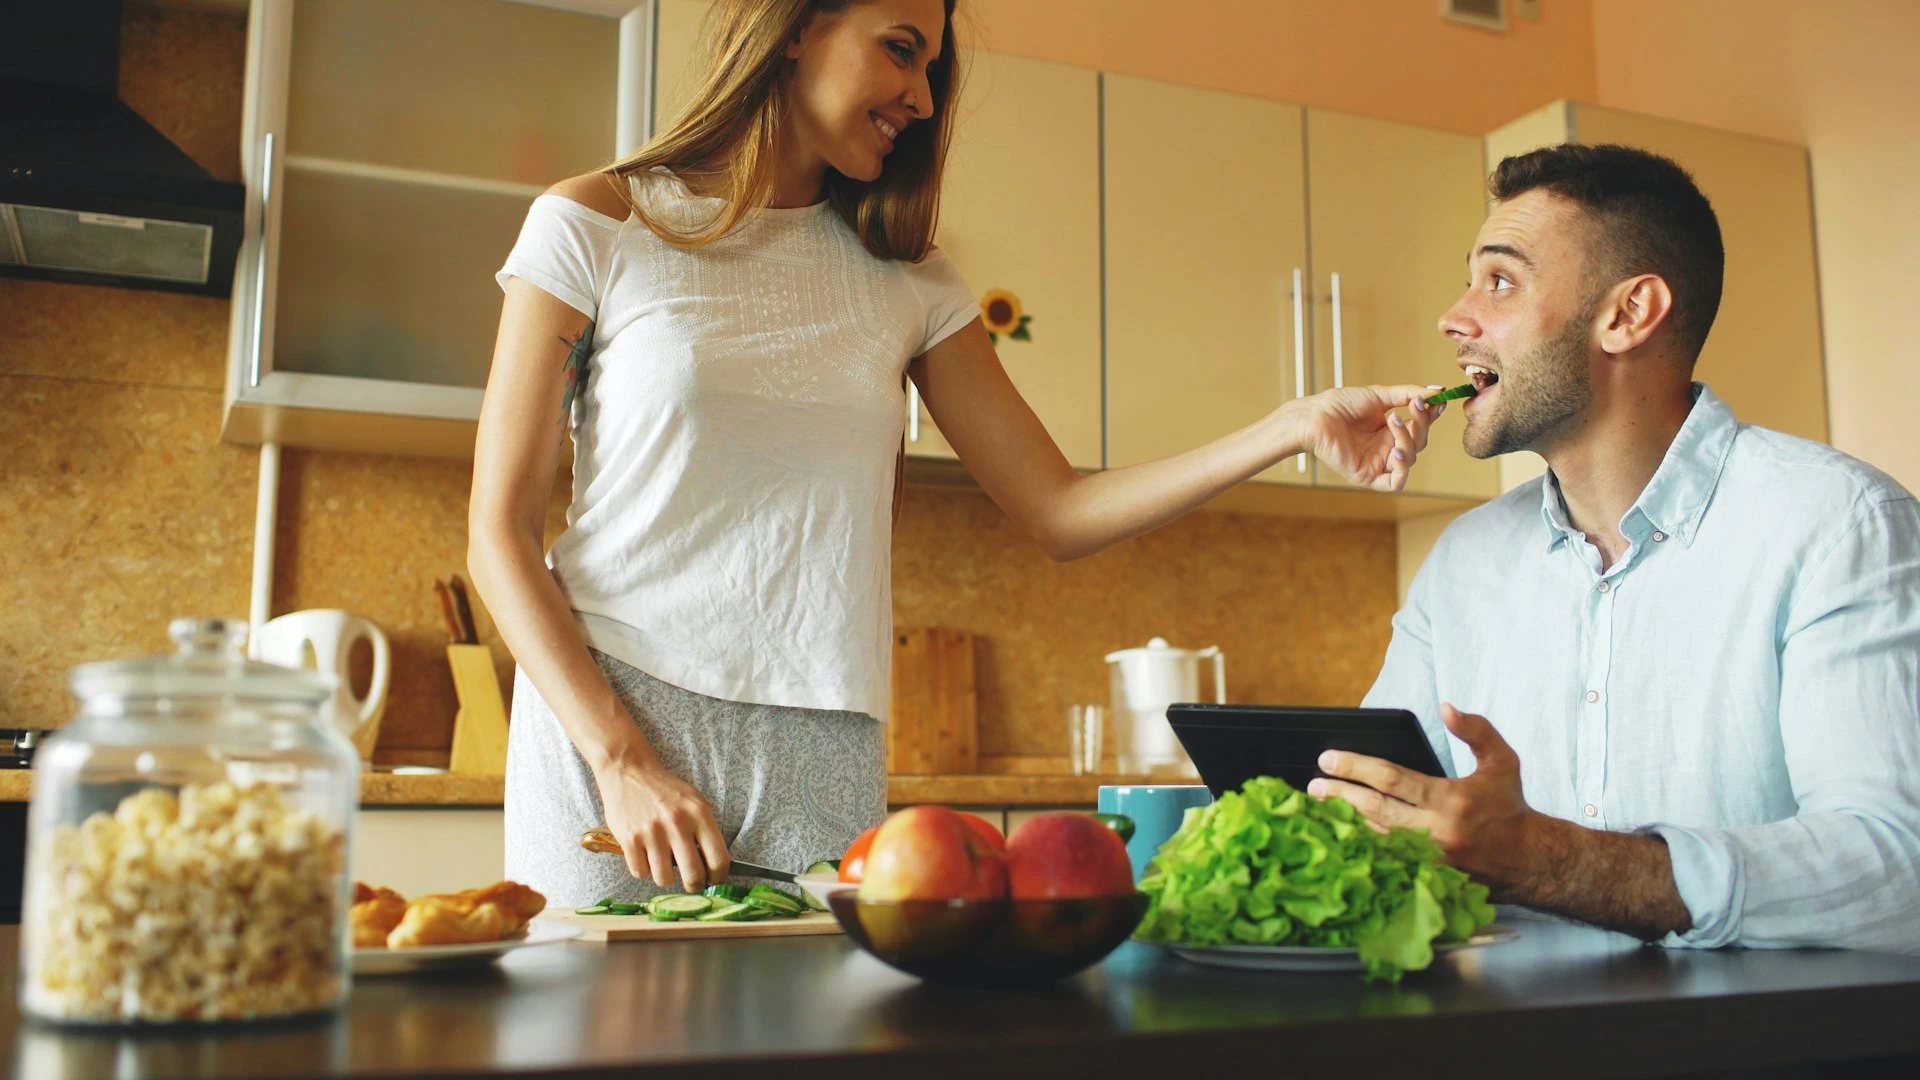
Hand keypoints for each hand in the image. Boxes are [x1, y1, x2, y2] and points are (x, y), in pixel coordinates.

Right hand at [594, 756, 730, 891]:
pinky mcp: (629, 839)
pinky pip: (640, 872)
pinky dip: (643, 869)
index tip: (714, 880)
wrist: (629, 772)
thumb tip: (715, 866)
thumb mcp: (694, 802)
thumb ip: (705, 830)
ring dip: (665, 877)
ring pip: (664, 879)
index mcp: (699, 814)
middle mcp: (677, 824)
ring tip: (663, 863)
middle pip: (694, 876)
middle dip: (695, 886)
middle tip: (692, 884)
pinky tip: (645, 855)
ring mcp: (652, 833)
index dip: (719, 877)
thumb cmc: (665, 790)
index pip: (719, 859)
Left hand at [1287, 385, 1443, 492]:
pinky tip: (1396, 452)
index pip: (1420, 426)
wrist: (1315, 417)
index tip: (1441, 402)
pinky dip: (1402, 469)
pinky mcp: (1368, 477)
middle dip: (1421, 424)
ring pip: (1410, 459)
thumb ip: (1408, 394)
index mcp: (1390, 430)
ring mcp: (1378, 463)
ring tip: (1393, 421)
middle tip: (1415, 407)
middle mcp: (1386, 447)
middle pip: (1419, 442)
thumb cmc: (1340, 405)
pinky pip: (1396, 483)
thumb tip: (1438, 390)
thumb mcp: (1379, 395)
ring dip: (1408, 439)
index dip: (1431, 416)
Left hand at [1306, 704, 1543, 897]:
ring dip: (1342, 822)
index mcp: (1451, 800)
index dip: (1356, 767)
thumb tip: (1446, 707)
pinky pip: (1385, 860)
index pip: (1392, 779)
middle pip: (1375, 809)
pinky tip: (1339, 837)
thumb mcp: (1503, 760)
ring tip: (1317, 806)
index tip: (1327, 758)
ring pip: (1375, 837)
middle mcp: (1437, 832)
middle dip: (1339, 795)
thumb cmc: (1509, 805)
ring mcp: (1430, 860)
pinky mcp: (1427, 878)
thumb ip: (1476, 730)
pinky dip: (1360, 847)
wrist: (1528, 860)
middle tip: (1313, 785)